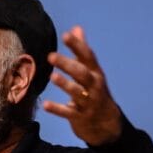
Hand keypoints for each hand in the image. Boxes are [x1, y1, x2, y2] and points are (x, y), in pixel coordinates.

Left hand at [43, 26, 122, 145]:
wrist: (107, 124)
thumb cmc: (95, 92)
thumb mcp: (91, 71)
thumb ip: (82, 51)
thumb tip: (76, 28)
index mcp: (95, 73)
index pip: (87, 56)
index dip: (77, 45)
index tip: (66, 35)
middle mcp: (93, 86)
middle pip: (82, 73)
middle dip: (68, 64)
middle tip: (51, 56)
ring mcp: (88, 102)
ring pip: (77, 92)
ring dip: (65, 84)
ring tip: (52, 76)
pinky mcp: (80, 117)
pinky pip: (68, 113)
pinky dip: (57, 109)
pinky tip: (46, 105)